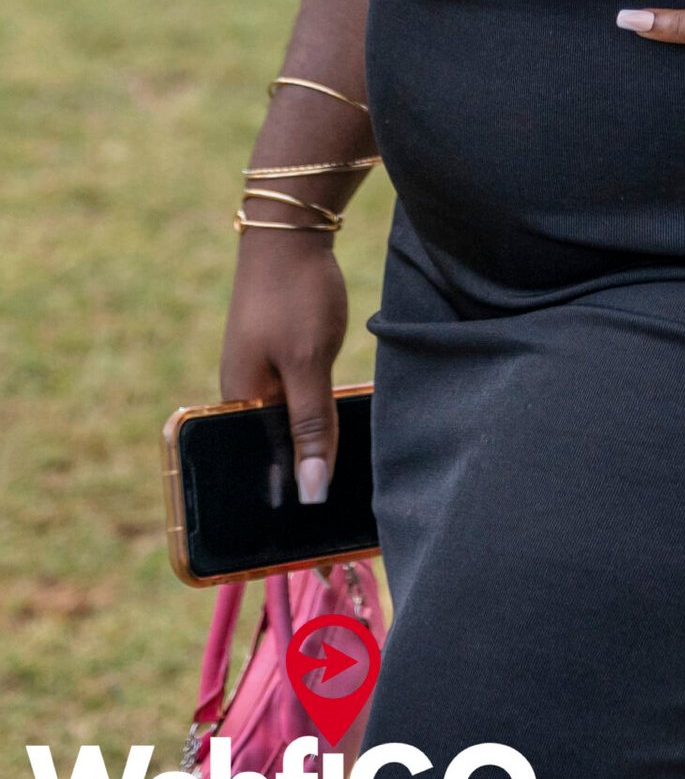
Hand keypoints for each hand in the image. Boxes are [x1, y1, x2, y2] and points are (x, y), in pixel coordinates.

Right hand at [220, 229, 348, 506]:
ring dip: (314, 457)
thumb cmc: (295, 294)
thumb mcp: (308, 363)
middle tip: (341, 531)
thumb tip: (310, 493)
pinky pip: (298, 407)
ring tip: (350, 495)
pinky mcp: (282, 360)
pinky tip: (345, 441)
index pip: (261, 474)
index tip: (317, 548)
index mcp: (238, 404)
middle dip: (302, 490)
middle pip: (273, 458)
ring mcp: (262, 377)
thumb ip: (310, 425)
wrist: (291, 230)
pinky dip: (319, 427)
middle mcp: (245, 396)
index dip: (287, 509)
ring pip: (289, 432)